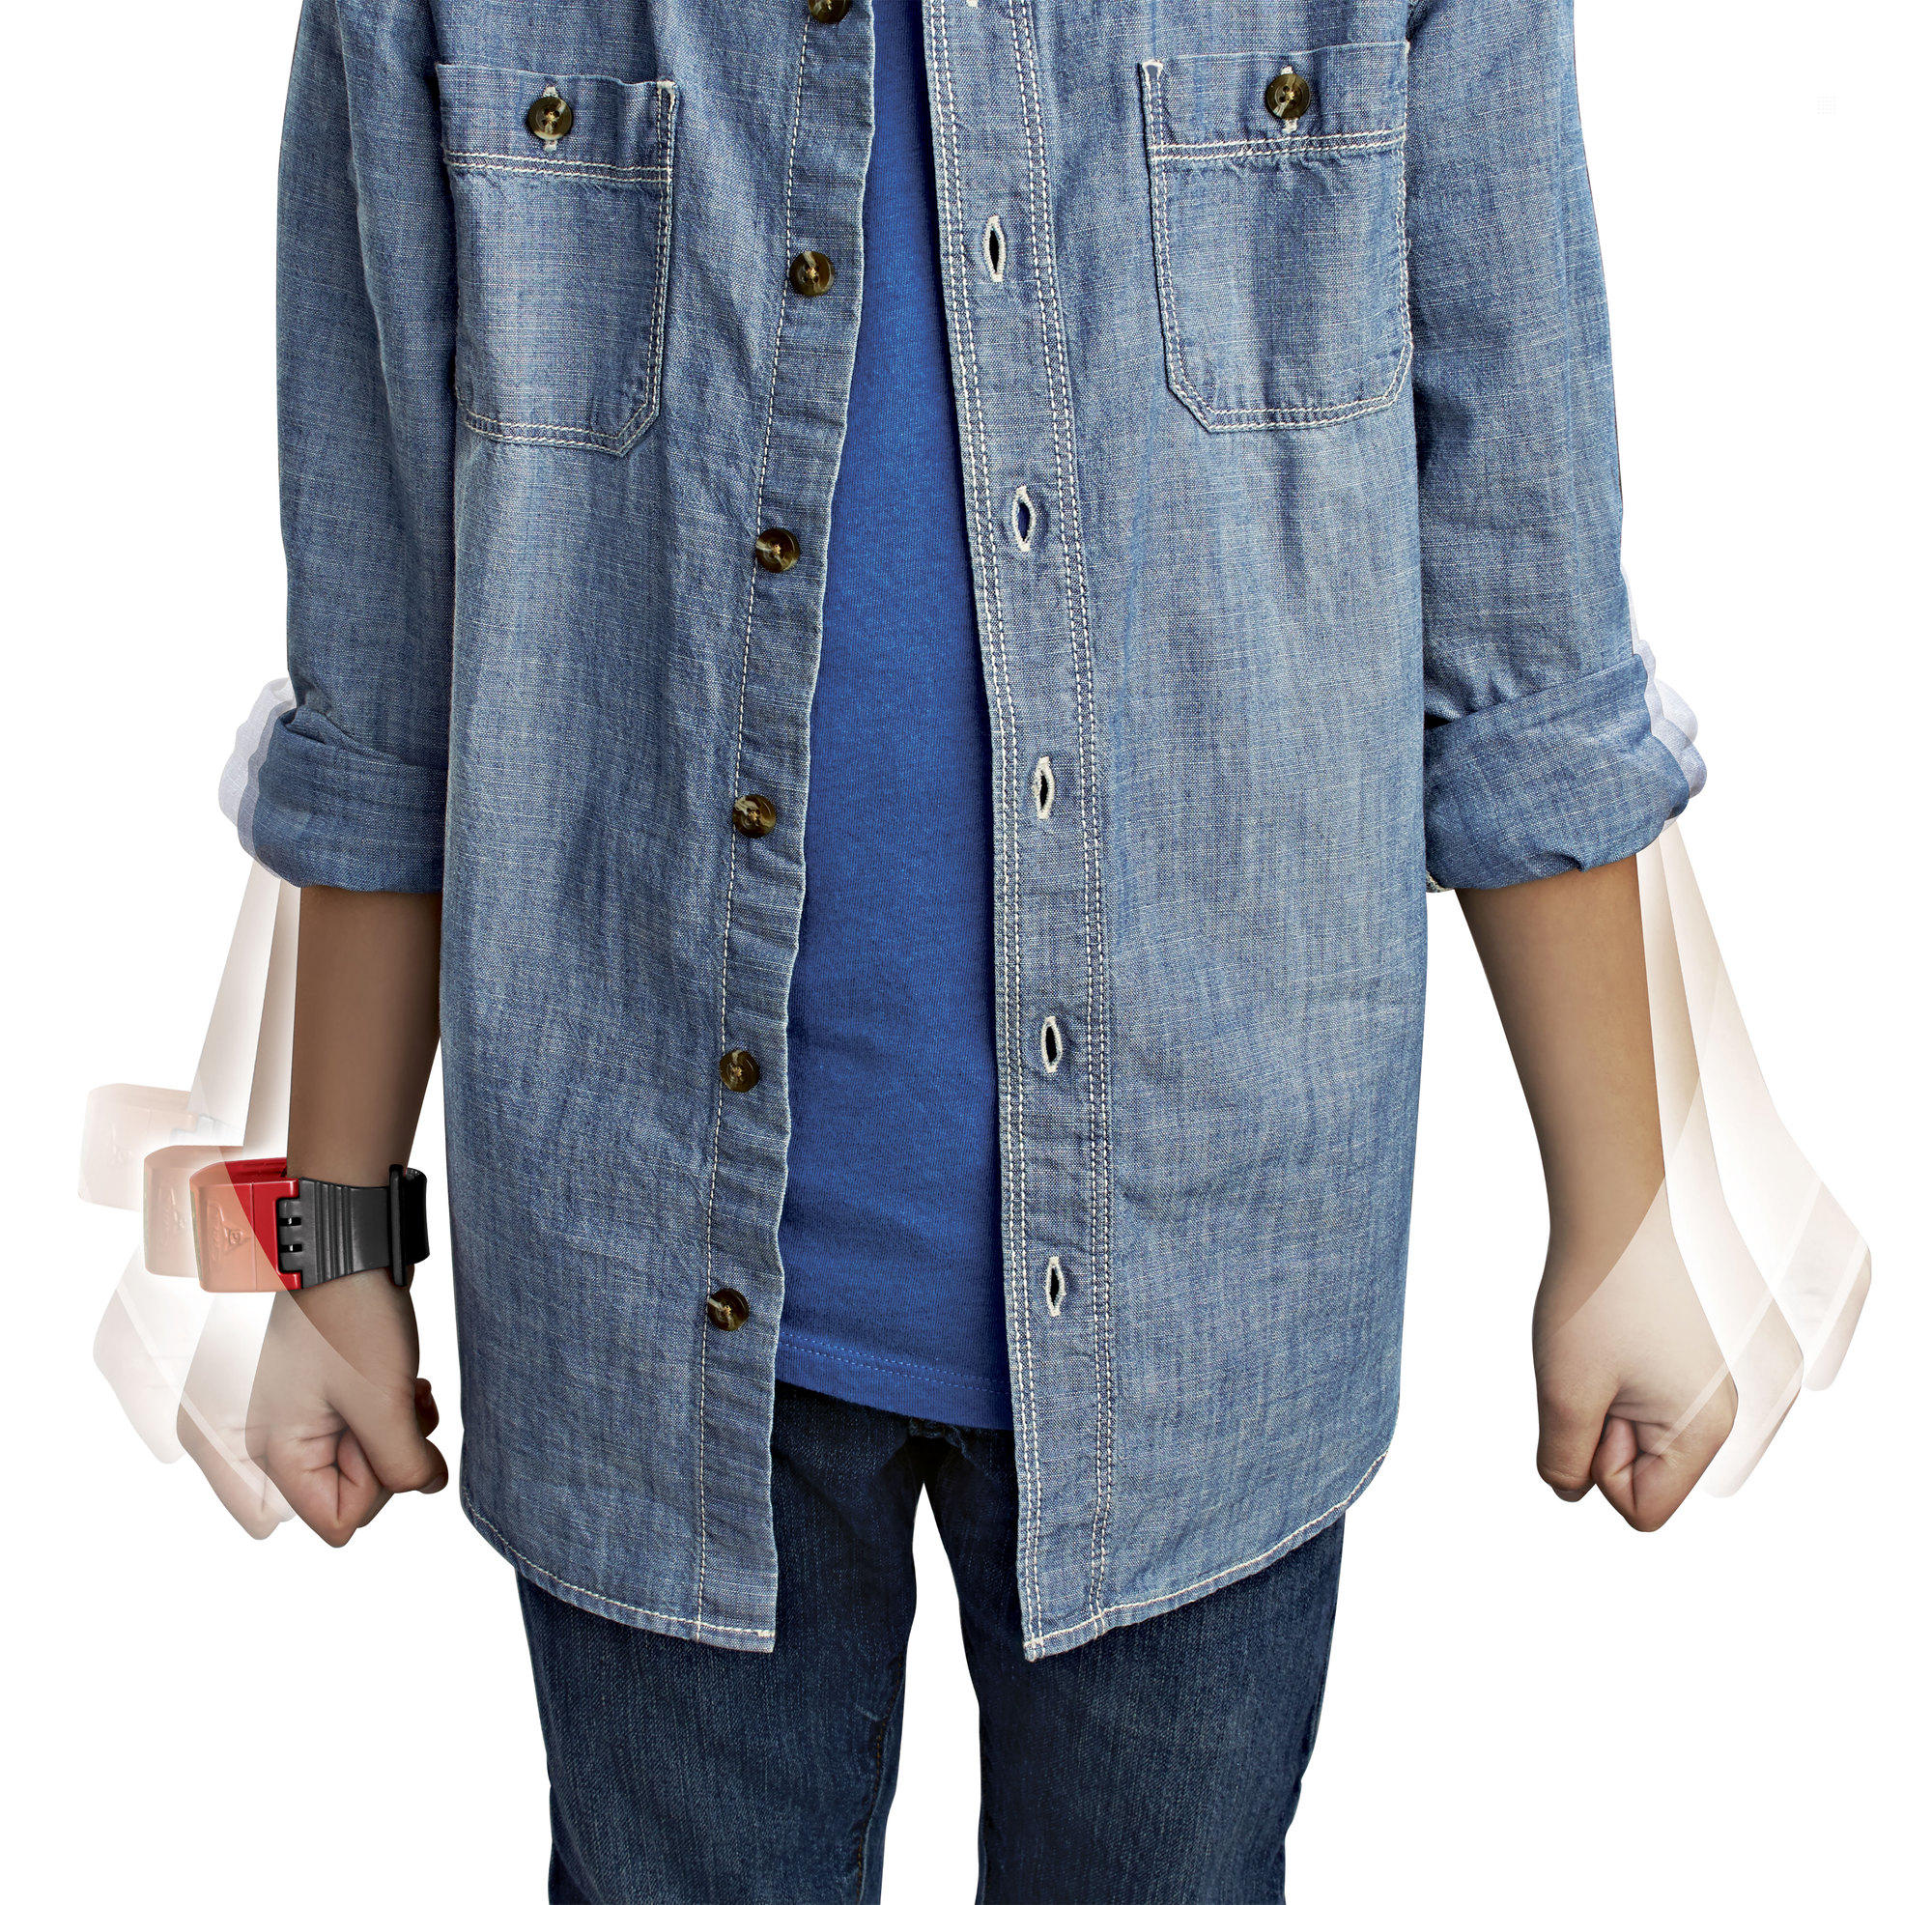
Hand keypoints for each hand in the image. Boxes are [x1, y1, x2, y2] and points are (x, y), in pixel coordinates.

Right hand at [246, 1273, 448, 1544]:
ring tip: (405, 1388)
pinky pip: (373, 1430)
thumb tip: (426, 1486)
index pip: (338, 1519)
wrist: (349, 1250)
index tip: (376, 1429)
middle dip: (390, 1453)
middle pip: (357, 1491)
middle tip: (393, 1402)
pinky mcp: (333, 1396)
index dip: (375, 1483)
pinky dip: (397, 1412)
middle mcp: (285, 1441)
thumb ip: (403, 1464)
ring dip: (401, 1430)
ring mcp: (308, 1417)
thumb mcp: (383, 1402)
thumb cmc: (352, 1318)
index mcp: (279, 1450)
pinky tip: (407, 1384)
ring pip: (372, 1460)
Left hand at [1531, 1191, 1736, 1531]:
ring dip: (1597, 1406)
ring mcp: (1699, 1389)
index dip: (1599, 1471)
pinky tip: (1605, 1340)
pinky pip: (1630, 1405)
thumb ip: (1565, 1461)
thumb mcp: (1565, 1394)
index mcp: (1704, 1431)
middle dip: (1598, 1436)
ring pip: (1627, 1438)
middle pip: (1636, 1477)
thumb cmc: (1594, 1300)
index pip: (1642, 1510)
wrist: (1615, 1217)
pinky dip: (1604, 1382)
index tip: (1596, 1407)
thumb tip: (1571, 1490)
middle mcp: (1716, 1416)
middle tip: (1595, 1369)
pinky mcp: (1679, 1366)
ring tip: (1599, 1351)